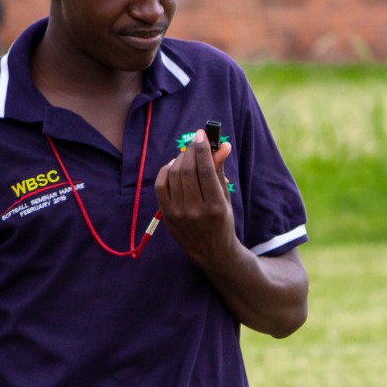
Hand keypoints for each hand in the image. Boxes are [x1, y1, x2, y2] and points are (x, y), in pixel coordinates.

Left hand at [154, 127, 233, 264]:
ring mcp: (179, 214)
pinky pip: (160, 186)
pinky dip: (166, 171)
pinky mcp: (167, 216)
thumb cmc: (221, 220)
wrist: (211, 251)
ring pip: (173, 175)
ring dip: (179, 159)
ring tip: (186, 155)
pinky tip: (173, 167)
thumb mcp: (226, 197)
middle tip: (194, 143)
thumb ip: (220, 171)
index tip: (201, 134)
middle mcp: (196, 210)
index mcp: (216, 206)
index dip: (202, 149)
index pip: (205, 170)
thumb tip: (223, 145)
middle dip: (190, 151)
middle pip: (187, 170)